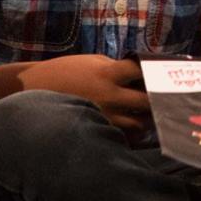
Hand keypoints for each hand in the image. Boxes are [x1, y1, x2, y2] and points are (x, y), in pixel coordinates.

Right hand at [12, 54, 151, 137]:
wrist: (34, 90)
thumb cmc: (66, 72)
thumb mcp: (92, 62)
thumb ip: (117, 68)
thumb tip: (142, 77)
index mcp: (108, 74)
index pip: (144, 71)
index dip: (157, 72)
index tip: (164, 74)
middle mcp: (109, 96)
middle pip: (149, 100)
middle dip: (160, 99)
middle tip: (166, 98)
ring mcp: (104, 117)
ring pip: (140, 125)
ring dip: (147, 119)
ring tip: (150, 115)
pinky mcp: (96, 131)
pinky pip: (124, 138)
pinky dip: (132, 134)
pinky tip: (132, 127)